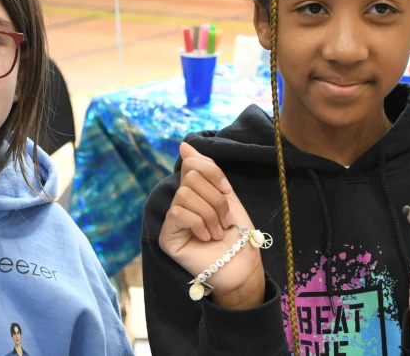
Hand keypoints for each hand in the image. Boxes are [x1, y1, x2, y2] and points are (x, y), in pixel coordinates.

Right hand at [159, 143, 264, 308]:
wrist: (242, 265)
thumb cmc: (238, 234)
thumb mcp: (226, 195)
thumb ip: (208, 171)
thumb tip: (183, 145)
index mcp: (193, 190)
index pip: (192, 163)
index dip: (213, 173)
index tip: (226, 191)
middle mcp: (179, 202)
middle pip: (190, 178)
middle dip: (215, 199)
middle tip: (224, 221)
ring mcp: (171, 220)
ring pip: (185, 195)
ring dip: (210, 215)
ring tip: (217, 233)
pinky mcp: (166, 237)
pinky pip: (178, 214)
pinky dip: (198, 224)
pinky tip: (205, 238)